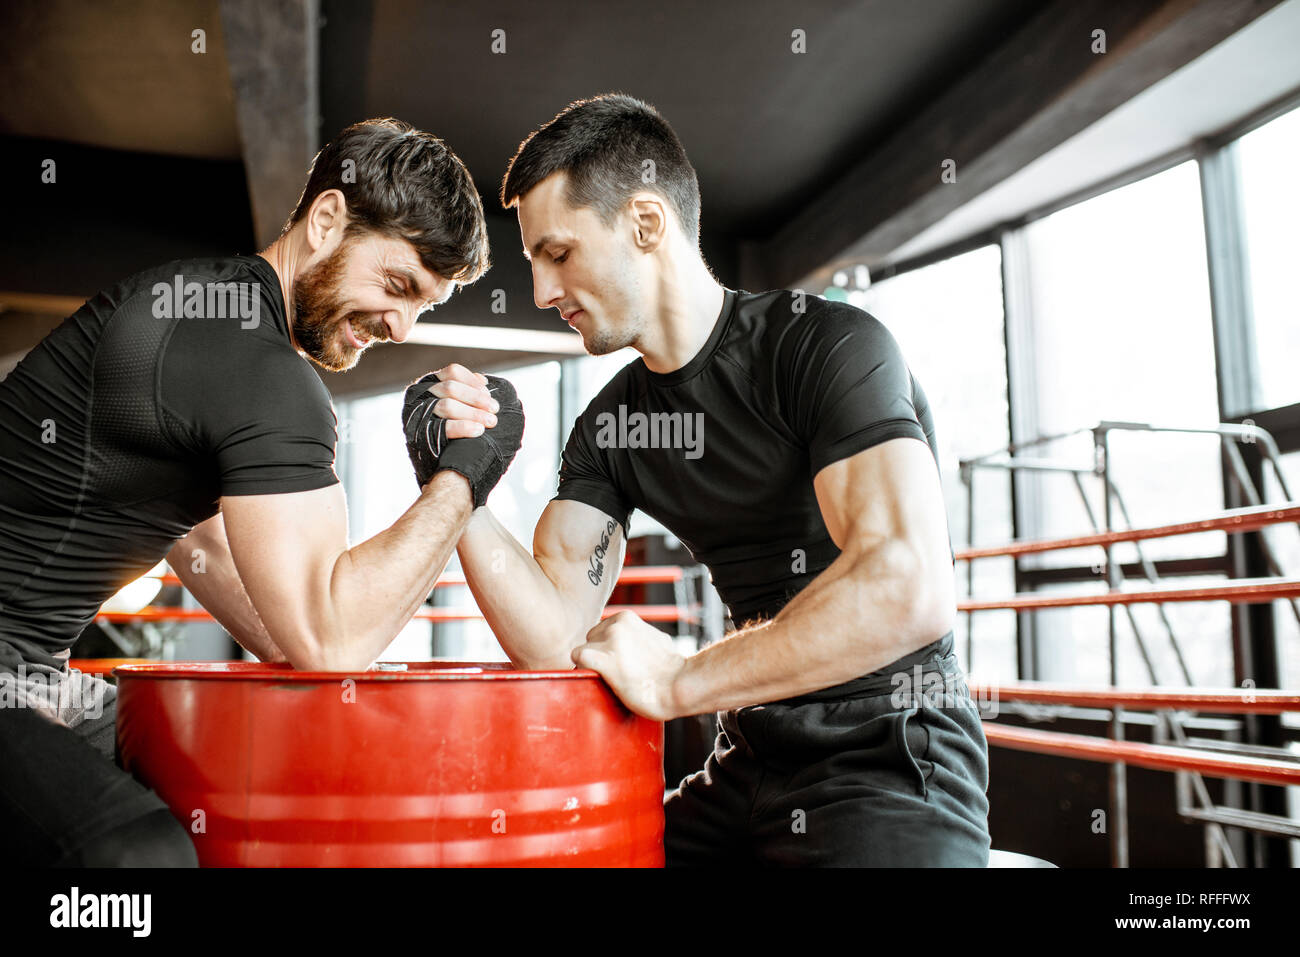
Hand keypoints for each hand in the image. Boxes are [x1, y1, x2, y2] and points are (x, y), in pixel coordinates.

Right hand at [402, 364, 500, 487]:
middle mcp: (420, 397)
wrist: (445, 471)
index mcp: (429, 384)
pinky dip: (464, 427)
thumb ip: (466, 394)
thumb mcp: (459, 408)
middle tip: (495, 410)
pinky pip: (444, 427)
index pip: (452, 373)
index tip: (488, 391)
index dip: (472, 381)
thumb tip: (482, 380)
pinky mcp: (420, 435)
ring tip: (491, 422)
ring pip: (447, 406)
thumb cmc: (456, 435)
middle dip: (477, 399)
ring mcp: (418, 416)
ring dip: (474, 413)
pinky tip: (479, 431)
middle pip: (451, 388)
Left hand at [571, 611, 686, 720]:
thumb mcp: (656, 640)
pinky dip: (584, 669)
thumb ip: (638, 636)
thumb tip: (633, 644)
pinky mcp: (603, 659)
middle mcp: (616, 625)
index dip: (607, 648)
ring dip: (594, 664)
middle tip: (618, 671)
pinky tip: (600, 679)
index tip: (620, 662)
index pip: (602, 631)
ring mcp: (610, 640)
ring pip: (584, 650)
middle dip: (600, 654)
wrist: (680, 685)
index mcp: (627, 617)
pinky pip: (578, 658)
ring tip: (615, 678)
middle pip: (591, 640)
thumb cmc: (671, 670)